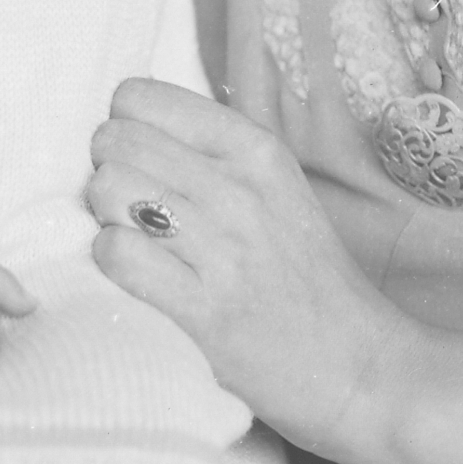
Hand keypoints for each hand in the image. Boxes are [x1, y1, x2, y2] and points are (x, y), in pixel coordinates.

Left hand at [86, 77, 423, 463]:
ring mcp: (222, 248)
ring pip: (109, 190)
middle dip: (106, 170)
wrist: (357, 366)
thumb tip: (130, 127)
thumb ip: (212, 152)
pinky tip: (136, 274)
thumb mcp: (276, 187)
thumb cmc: (306, 275)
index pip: (140, 97)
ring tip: (130, 238)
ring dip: (105, 216)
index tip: (138, 159)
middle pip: (115, 141)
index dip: (123, 127)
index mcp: (255, 148)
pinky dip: (111, 263)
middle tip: (128, 205)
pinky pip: (118, 256)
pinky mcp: (204, 309)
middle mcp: (238, 188)